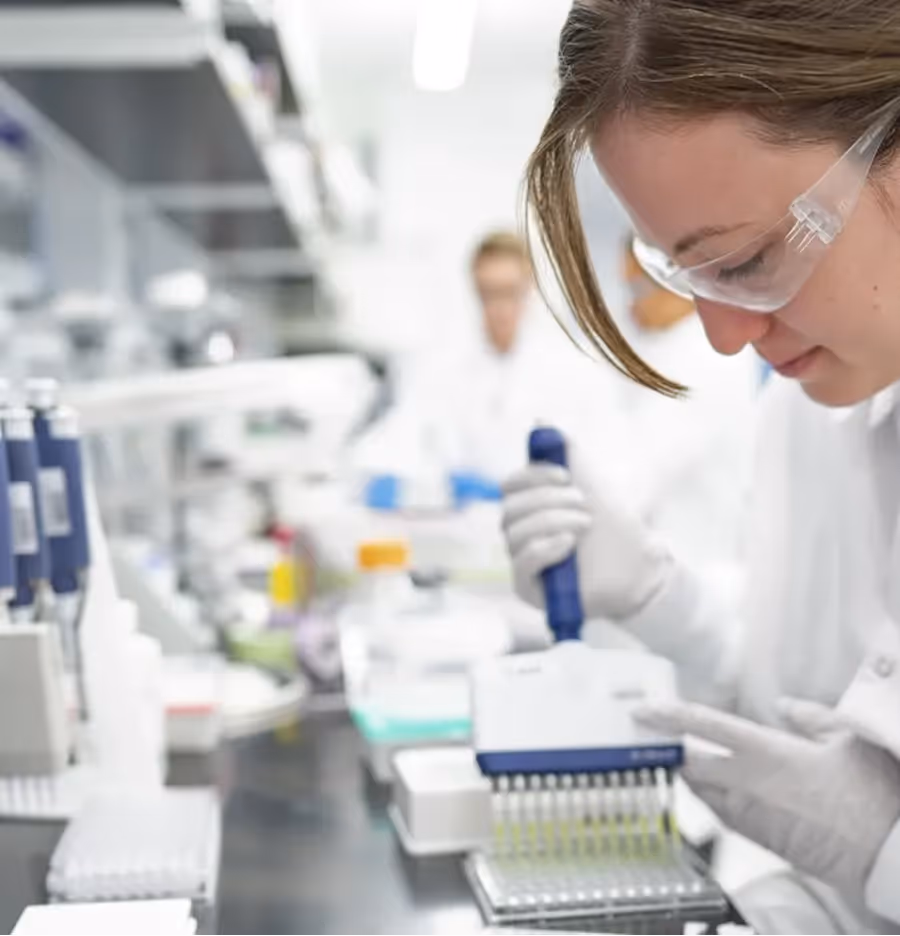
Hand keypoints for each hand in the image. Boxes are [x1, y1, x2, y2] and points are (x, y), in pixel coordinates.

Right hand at [501, 442, 672, 620]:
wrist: (640, 566)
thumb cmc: (615, 527)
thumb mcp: (592, 482)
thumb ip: (567, 452)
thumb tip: (539, 421)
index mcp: (531, 507)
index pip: (510, 486)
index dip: (532, 477)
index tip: (566, 476)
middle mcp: (521, 533)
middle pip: (510, 509)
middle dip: (548, 501)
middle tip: (583, 503)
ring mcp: (522, 561)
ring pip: (514, 534)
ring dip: (552, 522)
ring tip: (584, 525)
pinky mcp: (528, 587)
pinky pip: (521, 563)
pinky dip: (544, 548)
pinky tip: (569, 544)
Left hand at [636, 699, 899, 900]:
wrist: (889, 853)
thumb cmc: (872, 795)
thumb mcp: (846, 740)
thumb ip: (811, 718)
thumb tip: (787, 706)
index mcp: (766, 752)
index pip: (704, 726)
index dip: (668, 716)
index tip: (642, 711)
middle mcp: (750, 784)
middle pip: (690, 767)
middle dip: (669, 753)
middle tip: (654, 739)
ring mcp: (753, 817)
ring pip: (704, 795)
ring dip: (691, 778)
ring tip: (683, 761)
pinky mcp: (762, 842)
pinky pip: (724, 817)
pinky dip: (713, 801)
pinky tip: (717, 792)